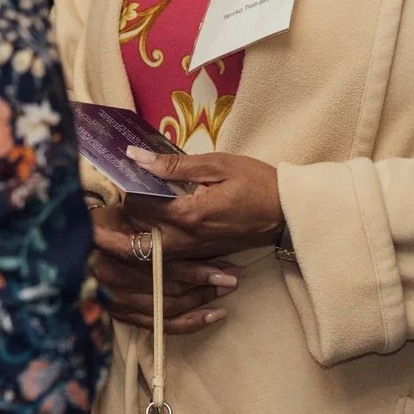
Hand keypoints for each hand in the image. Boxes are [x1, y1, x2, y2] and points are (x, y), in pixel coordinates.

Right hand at [89, 198, 240, 333]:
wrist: (74, 246)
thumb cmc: (106, 219)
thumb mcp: (124, 204)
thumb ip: (145, 202)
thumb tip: (168, 186)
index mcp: (109, 247)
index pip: (159, 263)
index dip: (193, 266)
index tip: (223, 264)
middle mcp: (110, 277)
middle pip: (166, 287)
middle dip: (203, 283)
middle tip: (233, 277)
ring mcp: (115, 300)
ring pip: (167, 306)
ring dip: (201, 300)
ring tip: (227, 289)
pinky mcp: (123, 314)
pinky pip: (160, 324)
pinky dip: (190, 323)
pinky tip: (215, 315)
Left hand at [119, 148, 285, 260]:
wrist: (287, 214)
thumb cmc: (256, 183)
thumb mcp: (217, 165)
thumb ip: (173, 164)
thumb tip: (136, 157)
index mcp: (187, 215)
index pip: (137, 206)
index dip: (127, 189)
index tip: (128, 174)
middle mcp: (184, 240)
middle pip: (135, 234)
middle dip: (126, 215)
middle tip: (128, 193)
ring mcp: (192, 253)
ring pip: (148, 249)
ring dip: (138, 228)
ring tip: (141, 204)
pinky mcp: (199, 257)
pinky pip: (166, 253)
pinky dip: (155, 239)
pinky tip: (160, 218)